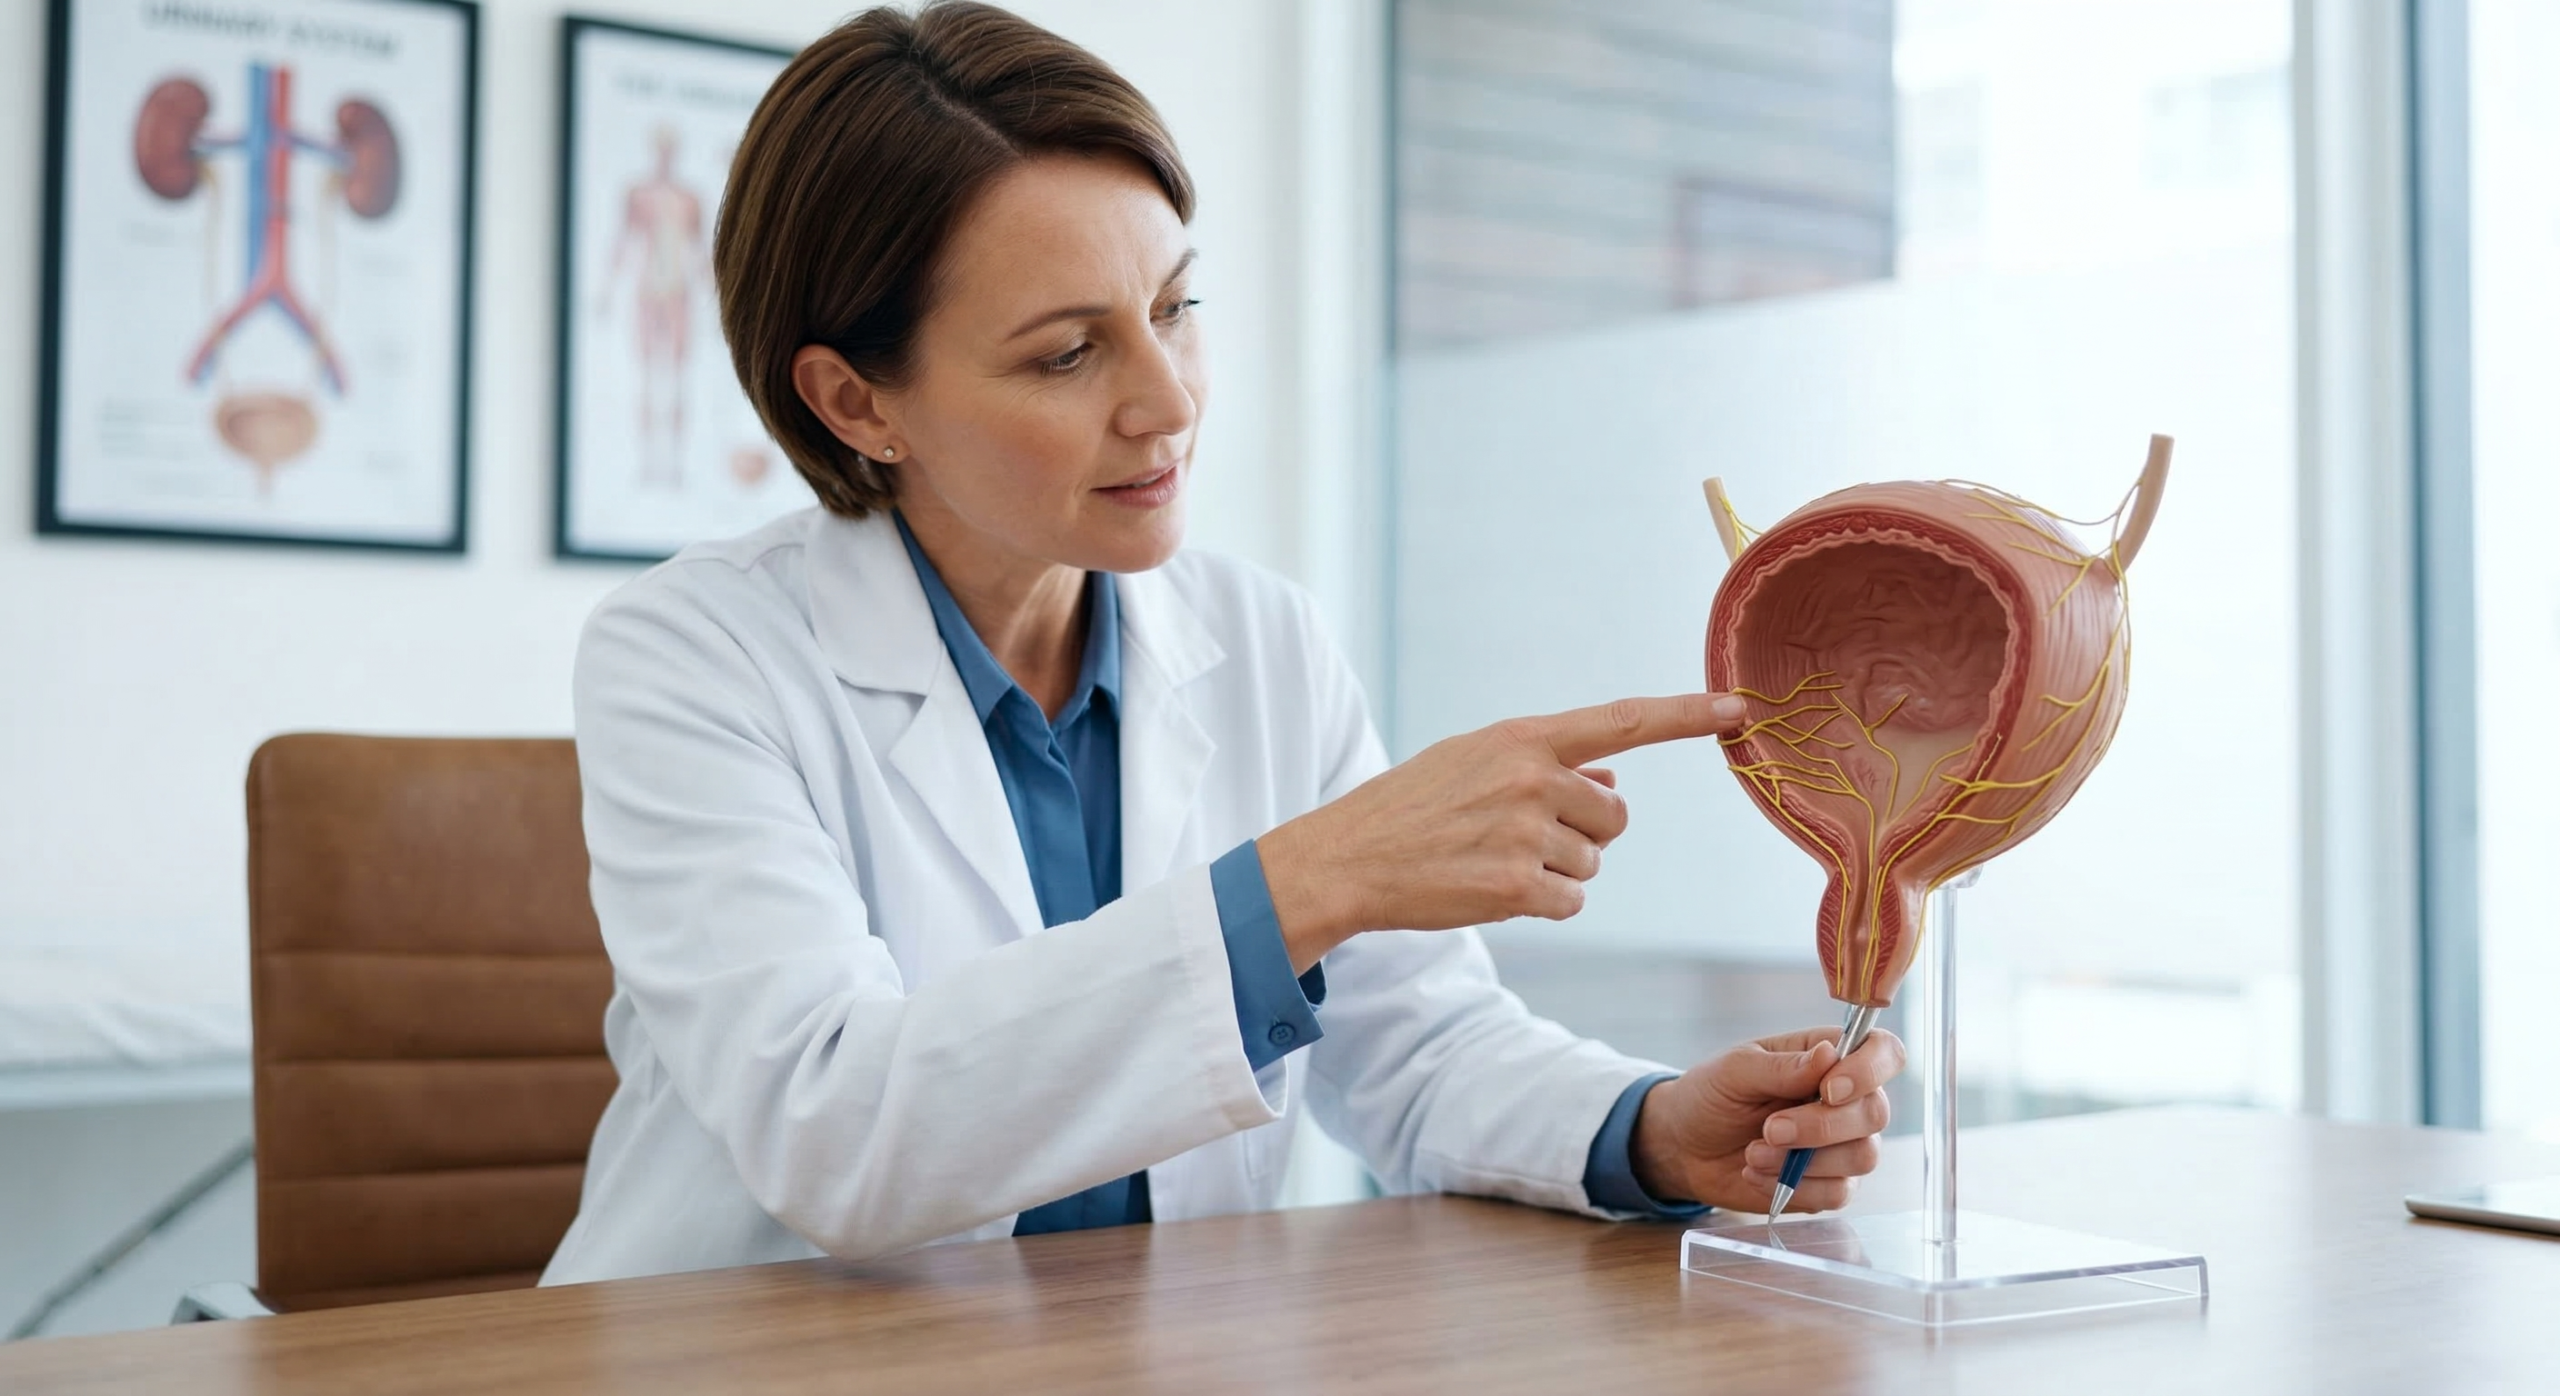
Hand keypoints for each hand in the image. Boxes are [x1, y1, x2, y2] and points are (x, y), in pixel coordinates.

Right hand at [1254, 693, 1749, 970]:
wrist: (1346, 858)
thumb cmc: (1410, 807)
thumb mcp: (1471, 762)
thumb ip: (1544, 766)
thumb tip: (1611, 785)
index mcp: (1522, 738)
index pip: (1623, 721)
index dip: (1687, 716)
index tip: (1742, 710)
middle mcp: (1531, 778)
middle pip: (1614, 817)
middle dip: (1584, 834)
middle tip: (1519, 837)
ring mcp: (1525, 833)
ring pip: (1592, 864)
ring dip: (1556, 871)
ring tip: (1491, 860)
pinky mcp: (1517, 887)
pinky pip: (1571, 900)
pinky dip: (1543, 904)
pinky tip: (1493, 890)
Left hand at [1626, 1026, 1906, 1213]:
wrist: (1685, 1146)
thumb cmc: (1711, 1096)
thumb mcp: (1735, 1071)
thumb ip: (1783, 1066)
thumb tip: (1830, 1054)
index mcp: (1829, 1058)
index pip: (1883, 1053)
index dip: (1869, 1071)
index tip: (1828, 1089)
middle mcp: (1846, 1100)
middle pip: (1875, 1113)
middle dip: (1820, 1126)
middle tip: (1770, 1129)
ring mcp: (1842, 1145)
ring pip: (1863, 1157)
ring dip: (1803, 1160)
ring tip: (1753, 1153)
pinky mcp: (1830, 1183)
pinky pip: (1838, 1193)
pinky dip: (1793, 1186)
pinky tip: (1756, 1173)